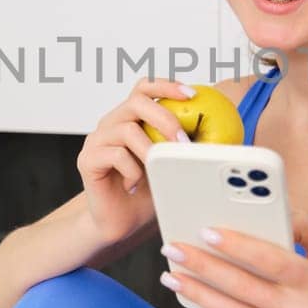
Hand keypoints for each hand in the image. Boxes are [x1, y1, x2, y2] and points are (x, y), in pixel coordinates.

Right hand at [77, 77, 192, 244]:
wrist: (120, 222)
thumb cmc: (146, 192)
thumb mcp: (170, 165)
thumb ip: (184, 148)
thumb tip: (220, 138)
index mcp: (131, 117)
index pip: (144, 88)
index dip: (166, 85)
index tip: (192, 95)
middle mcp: (112, 123)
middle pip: (136, 101)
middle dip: (165, 119)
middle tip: (182, 142)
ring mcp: (98, 140)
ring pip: (127, 129)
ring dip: (150, 150)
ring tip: (158, 171)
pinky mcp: (87, 159)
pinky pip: (114, 155)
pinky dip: (132, 171)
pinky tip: (135, 185)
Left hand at [159, 211, 307, 307]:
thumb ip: (300, 222)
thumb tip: (265, 202)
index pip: (271, 260)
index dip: (237, 246)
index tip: (205, 231)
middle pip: (243, 288)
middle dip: (202, 266)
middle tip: (173, 248)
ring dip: (198, 293)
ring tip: (172, 274)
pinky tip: (199, 294)